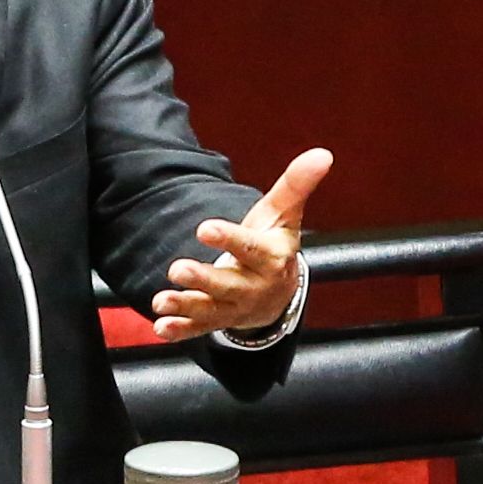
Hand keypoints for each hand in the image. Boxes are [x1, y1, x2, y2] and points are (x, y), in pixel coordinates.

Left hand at [151, 148, 333, 342]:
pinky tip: (162, 326)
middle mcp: (254, 286)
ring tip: (160, 300)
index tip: (205, 228)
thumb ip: (296, 184)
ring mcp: (236, 307)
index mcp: (271, 258)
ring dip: (185, 306)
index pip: (250, 248)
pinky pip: (200, 328)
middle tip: (177, 269)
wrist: (281, 292)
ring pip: (211, 309)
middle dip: (203, 279)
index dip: (229, 239)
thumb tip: (322, 153)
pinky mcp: (220, 320)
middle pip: (228, 285)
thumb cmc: (275, 243)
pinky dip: (181, 330)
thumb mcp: (284, 214)